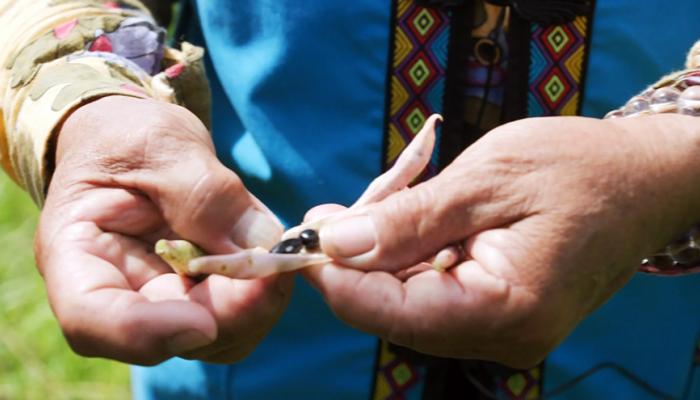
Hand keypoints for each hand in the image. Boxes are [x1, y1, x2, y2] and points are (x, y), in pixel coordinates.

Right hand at [37, 96, 290, 364]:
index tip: (204, 323)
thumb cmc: (129, 135)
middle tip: (275, 270)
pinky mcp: (198, 296)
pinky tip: (275, 257)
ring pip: (209, 339)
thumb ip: (203, 191)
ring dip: (254, 308)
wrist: (137, 141)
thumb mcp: (160, 144)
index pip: (90, 317)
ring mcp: (160, 300)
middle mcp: (116, 291)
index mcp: (77, 252)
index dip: (145, 332)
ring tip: (278, 256)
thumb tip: (261, 246)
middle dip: (227, 314)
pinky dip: (263, 296)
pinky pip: (235, 317)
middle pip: (165, 337)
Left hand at [305, 114, 699, 366]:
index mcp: (506, 310)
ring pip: (408, 304)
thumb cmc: (578, 169)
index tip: (304, 234)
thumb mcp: (486, 179)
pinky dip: (410, 259)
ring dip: (382, 256)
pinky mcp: (498, 315)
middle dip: (356, 262)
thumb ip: (408, 220)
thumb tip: (337, 245)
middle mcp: (502, 338)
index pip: (391, 313)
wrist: (641, 180)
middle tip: (335, 209)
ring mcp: (501, 332)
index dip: (336, 277)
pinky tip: (409, 221)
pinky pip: (433, 295)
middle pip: (394, 312)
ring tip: (378, 203)